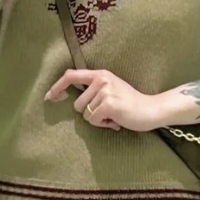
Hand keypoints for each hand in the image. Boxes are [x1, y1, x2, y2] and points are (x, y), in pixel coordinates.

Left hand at [45, 69, 163, 132]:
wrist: (150, 110)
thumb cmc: (129, 104)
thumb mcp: (111, 89)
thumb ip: (94, 90)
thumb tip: (74, 100)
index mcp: (100, 74)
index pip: (72, 75)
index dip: (57, 86)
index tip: (49, 97)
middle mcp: (101, 79)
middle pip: (77, 104)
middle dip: (89, 114)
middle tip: (108, 113)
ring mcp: (105, 90)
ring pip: (85, 114)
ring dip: (98, 120)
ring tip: (113, 116)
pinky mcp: (109, 103)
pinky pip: (93, 120)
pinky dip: (103, 125)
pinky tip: (116, 121)